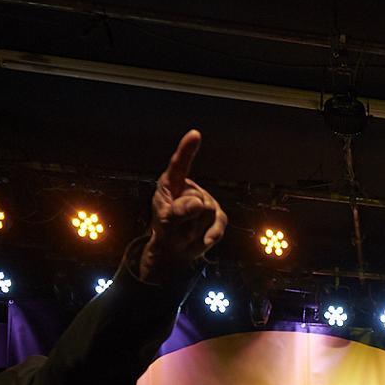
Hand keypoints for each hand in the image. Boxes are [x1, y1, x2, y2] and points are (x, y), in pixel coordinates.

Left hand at [137, 130, 226, 277]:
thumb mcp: (165, 223)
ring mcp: (207, 201)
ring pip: (209, 212)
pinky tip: (203, 240)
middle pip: (198, 199)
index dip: (187, 149)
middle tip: (178, 229)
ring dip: (196, 229)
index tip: (195, 134)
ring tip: (186, 233)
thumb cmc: (166, 230)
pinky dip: (211, 234)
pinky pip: (219, 223)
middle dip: (188, 219)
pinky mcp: (218, 215)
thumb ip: (178, 213)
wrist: (176, 249)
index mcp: (172, 183)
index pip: (179, 165)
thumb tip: (199, 204)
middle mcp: (191, 189)